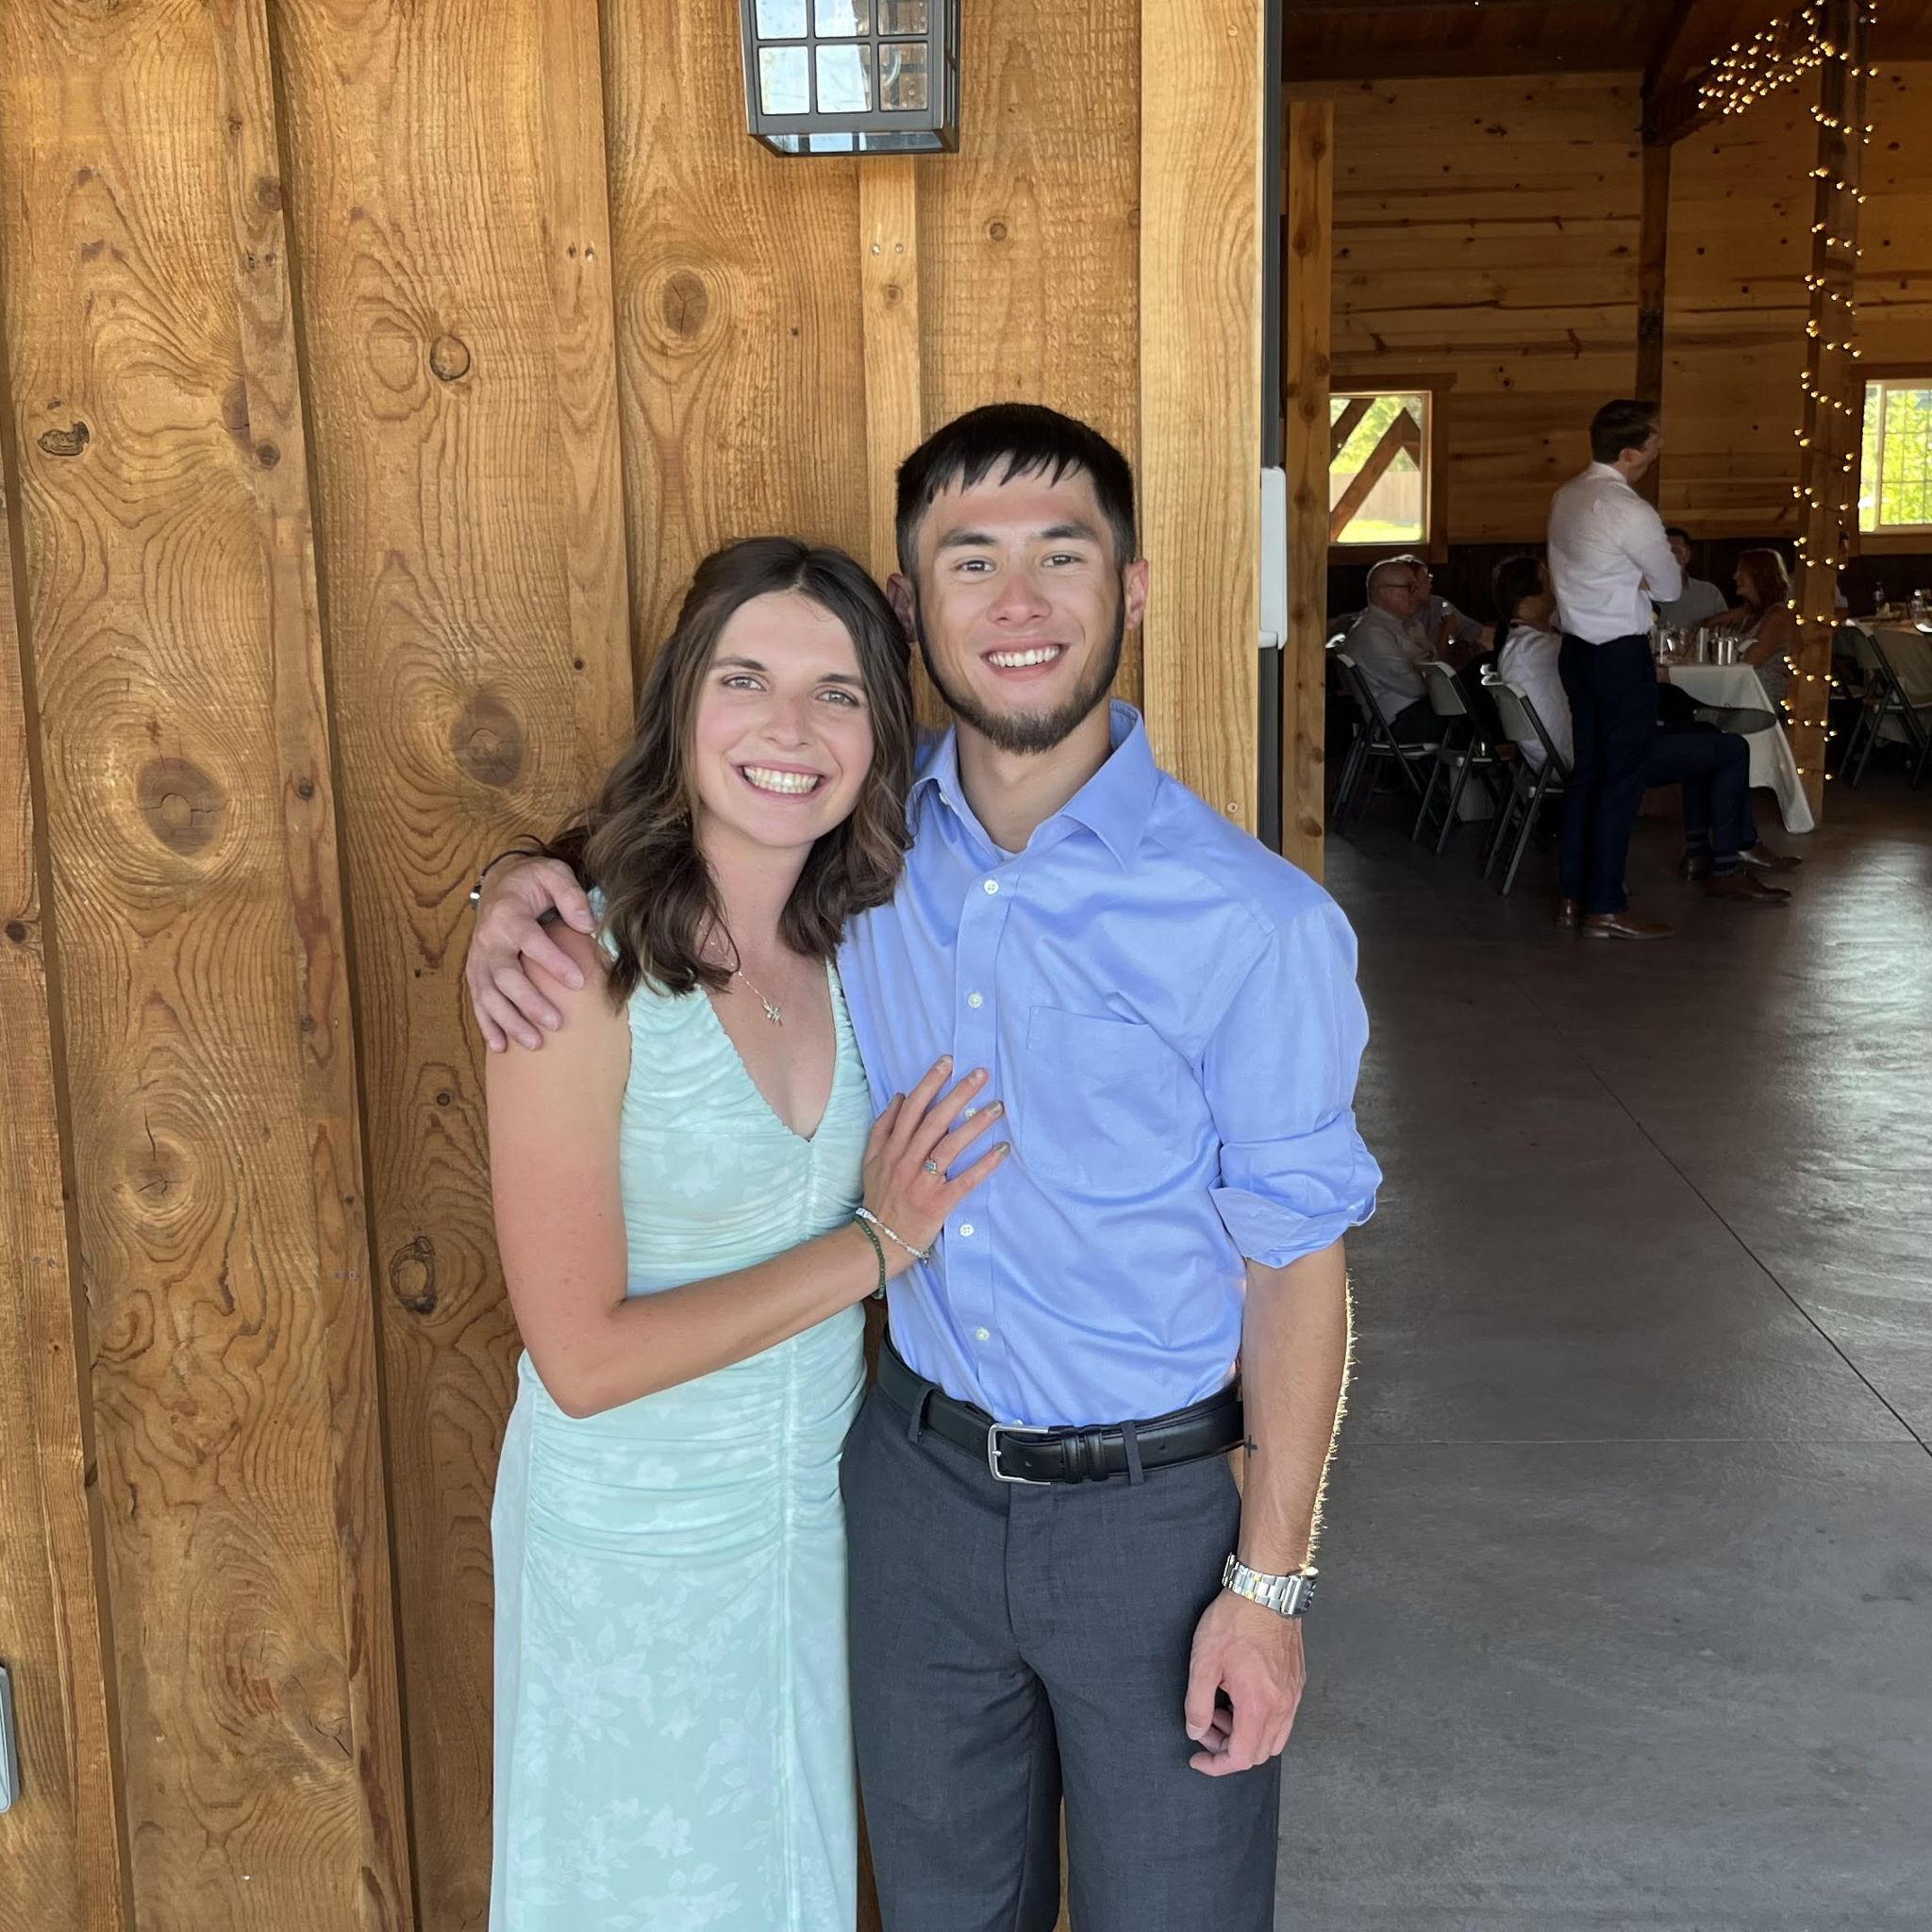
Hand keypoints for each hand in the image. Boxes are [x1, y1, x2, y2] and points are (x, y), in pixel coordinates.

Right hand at [465, 857, 597, 1051]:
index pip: (530, 941)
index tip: (578, 982)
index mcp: (508, 914)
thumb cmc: (534, 882)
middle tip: (556, 1023)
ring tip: (534, 1043)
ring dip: (509, 1021)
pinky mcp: (476, 972)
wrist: (501, 883)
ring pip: (488, 994)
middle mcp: (489, 939)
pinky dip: (487, 1024)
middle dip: (529, 1002)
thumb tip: (588, 925)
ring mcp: (479, 958)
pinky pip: (478, 1001)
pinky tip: (500, 1047)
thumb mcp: (554, 874)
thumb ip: (571, 895)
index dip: (553, 962)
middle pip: (505, 975)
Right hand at [860, 1056, 1007, 1272]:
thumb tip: (899, 1096)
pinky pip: (965, 1180)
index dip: (929, 1083)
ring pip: (951, 1146)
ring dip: (975, 1124)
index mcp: (892, 1148)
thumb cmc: (879, 1197)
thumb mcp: (871, 1160)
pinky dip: (984, 1164)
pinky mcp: (939, 1202)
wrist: (879, 1239)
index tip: (948, 1062)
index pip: (912, 1108)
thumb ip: (883, 1128)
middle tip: (981, 1074)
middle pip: (935, 1121)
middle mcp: (907, 1160)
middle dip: (958, 1094)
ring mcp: (923, 1182)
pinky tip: (1002, 1149)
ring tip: (997, 1107)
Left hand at [1183, 1588, 1305, 1776]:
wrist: (1266, 1589)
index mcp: (1259, 1706)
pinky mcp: (1296, 1681)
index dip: (1217, 1765)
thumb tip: (1196, 1732)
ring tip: (1220, 1707)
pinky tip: (1239, 1694)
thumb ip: (1198, 1704)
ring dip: (1244, 1735)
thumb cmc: (1235, 1621)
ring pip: (1273, 1738)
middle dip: (1228, 1749)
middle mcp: (1283, 1706)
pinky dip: (1259, 1719)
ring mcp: (1293, 1694)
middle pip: (1259, 1753)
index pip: (1242, 1758)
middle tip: (1205, 1725)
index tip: (1197, 1759)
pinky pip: (1282, 1718)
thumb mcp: (1204, 1662)